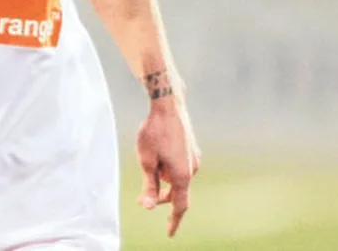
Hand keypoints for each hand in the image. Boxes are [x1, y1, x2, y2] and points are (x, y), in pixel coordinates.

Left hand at [136, 98, 200, 236]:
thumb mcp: (146, 160)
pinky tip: (158, 155)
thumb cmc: (154, 131)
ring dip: (164, 180)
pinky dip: (169, 168)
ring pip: (178, 178)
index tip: (170, 234)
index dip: (174, 221)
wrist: (168, 104)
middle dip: (161, 197)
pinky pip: (181, 166)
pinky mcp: (192, 148)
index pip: (179, 206)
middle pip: (177, 192)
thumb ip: (149, 185)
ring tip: (148, 167)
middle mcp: (192, 168)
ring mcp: (194, 158)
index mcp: (182, 175)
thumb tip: (148, 207)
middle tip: (143, 197)